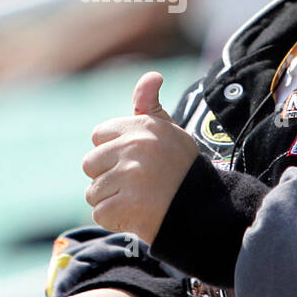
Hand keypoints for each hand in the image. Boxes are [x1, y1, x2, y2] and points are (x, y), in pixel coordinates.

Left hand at [81, 71, 199, 243]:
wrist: (206, 210)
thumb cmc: (181, 169)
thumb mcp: (169, 132)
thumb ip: (151, 106)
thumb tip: (152, 76)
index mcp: (143, 127)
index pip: (99, 136)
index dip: (113, 152)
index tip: (135, 161)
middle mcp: (135, 148)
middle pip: (90, 164)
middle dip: (108, 177)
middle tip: (136, 184)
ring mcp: (130, 178)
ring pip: (93, 191)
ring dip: (111, 200)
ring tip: (139, 200)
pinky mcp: (126, 206)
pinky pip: (100, 213)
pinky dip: (115, 220)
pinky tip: (137, 215)